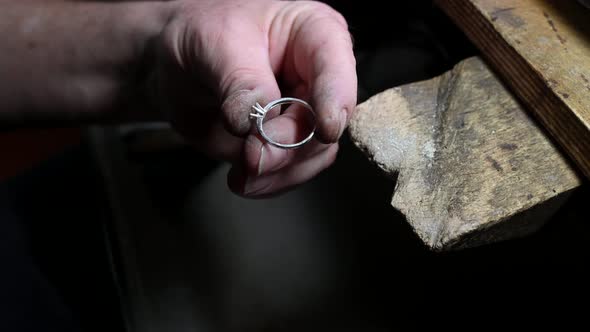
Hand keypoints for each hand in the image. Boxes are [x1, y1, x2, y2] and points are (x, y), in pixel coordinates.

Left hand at [153, 0, 356, 196]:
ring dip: (277, 172)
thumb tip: (255, 120)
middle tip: (253, 156)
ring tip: (241, 171)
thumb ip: (240, 81)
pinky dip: (266, 182)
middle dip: (289, 147)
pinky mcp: (284, 144)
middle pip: (324, 123)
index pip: (336, 70)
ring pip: (312, 156)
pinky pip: (289, 172)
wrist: (177, 60)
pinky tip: (242, 177)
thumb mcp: (215, 43)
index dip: (335, 101)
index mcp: (315, 35)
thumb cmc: (203, 29)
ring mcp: (302, 114)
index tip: (323, 129)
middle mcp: (317, 78)